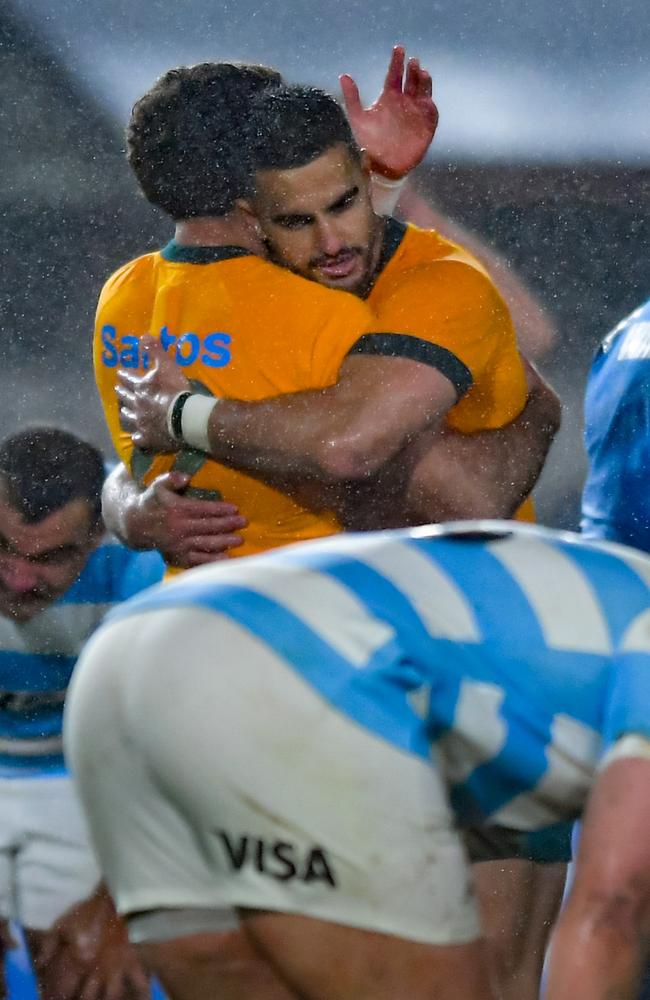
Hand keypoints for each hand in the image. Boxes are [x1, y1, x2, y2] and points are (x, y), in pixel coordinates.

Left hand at [34, 887, 148, 999]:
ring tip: (109, 999)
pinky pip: (139, 981)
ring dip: (109, 999)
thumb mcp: (63, 923)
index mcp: (79, 963)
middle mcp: (97, 972)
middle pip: (89, 997)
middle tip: (83, 999)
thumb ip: (49, 945)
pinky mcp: (134, 961)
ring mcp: (117, 968)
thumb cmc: (89, 911)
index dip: (59, 997)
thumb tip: (39, 965)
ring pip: (113, 995)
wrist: (118, 898)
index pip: (66, 990)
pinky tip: (141, 995)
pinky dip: (140, 990)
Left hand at [117, 335, 188, 451]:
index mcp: (141, 387)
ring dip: (126, 413)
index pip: (128, 379)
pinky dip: (138, 437)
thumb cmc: (175, 390)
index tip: (120, 373)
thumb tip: (143, 335)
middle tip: (118, 389)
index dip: (124, 375)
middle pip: (125, 398)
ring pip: (128, 417)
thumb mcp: (166, 365)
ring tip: (124, 411)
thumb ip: (155, 350)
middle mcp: (136, 405)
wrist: (183, 417)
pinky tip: (137, 437)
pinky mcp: (147, 438)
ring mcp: (140, 423)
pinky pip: (139, 438)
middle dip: (121, 392)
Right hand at [132, 470, 247, 565]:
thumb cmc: (152, 501)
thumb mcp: (158, 486)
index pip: (202, 510)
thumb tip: (185, 477)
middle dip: (228, 525)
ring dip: (224, 542)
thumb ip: (171, 479)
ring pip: (205, 544)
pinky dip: (212, 561)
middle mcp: (178, 529)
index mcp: (176, 510)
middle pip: (207, 527)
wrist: (135, 525)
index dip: (220, 509)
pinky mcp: (178, 557)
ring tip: (240, 540)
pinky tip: (227, 559)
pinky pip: (197, 560)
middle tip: (244, 522)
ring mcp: (179, 545)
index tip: (235, 508)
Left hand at [340, 45, 437, 179]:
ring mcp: (416, 111)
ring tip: (420, 71)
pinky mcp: (426, 123)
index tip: (398, 48)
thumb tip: (343, 75)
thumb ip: (352, 97)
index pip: (394, 75)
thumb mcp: (358, 118)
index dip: (397, 62)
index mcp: (389, 97)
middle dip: (411, 69)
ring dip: (422, 80)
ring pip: (422, 89)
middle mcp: (404, 101)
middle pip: (410, 79)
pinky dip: (430, 100)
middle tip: (411, 60)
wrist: (383, 165)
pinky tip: (426, 95)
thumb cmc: (370, 142)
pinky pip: (430, 108)